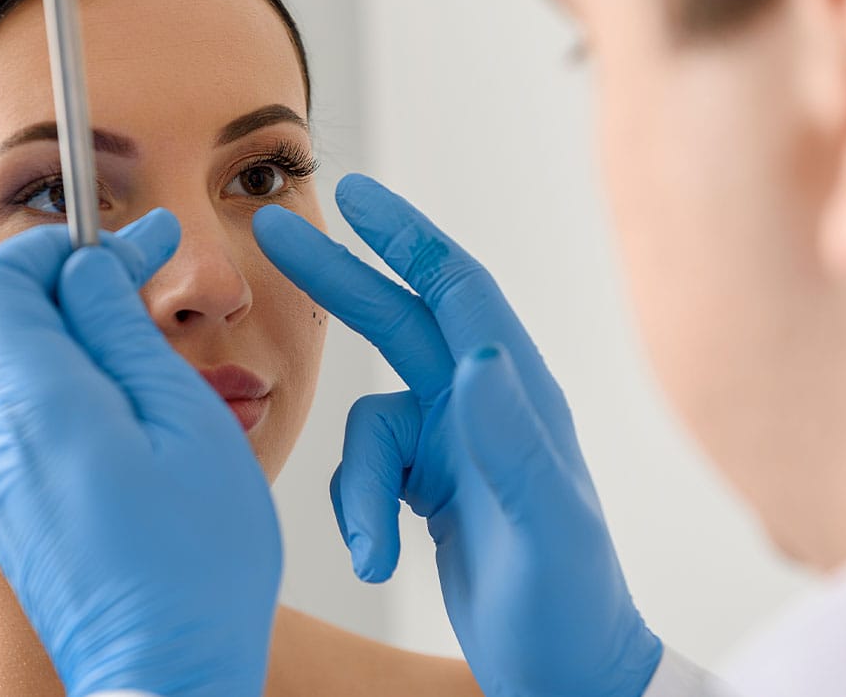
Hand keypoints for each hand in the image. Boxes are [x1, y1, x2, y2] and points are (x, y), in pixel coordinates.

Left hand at [0, 211, 281, 696]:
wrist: (166, 671)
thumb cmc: (196, 560)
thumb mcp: (183, 420)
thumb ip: (124, 328)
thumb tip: (90, 265)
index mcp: (38, 404)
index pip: (6, 278)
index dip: (64, 245)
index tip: (129, 243)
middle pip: (0, 317)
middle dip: (67, 284)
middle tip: (141, 288)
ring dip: (58, 334)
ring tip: (131, 350)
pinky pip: (3, 414)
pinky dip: (47, 384)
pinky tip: (108, 408)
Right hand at [253, 175, 661, 696]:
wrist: (560, 669)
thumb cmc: (568, 603)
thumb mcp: (545, 525)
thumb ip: (511, 439)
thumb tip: (481, 354)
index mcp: (516, 394)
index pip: (457, 291)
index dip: (407, 237)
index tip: (354, 196)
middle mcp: (481, 405)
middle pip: (396, 319)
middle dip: (338, 277)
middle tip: (276, 233)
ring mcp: (451, 442)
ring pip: (367, 427)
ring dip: (358, 489)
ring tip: (373, 548)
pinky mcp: (426, 482)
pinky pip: (364, 472)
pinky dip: (357, 511)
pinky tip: (378, 556)